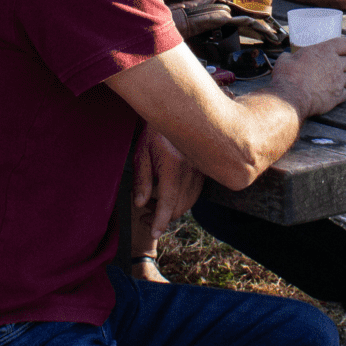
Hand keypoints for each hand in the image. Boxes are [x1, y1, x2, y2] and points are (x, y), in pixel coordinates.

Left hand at [130, 127, 203, 242]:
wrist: (178, 113)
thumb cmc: (155, 132)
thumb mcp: (142, 153)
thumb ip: (141, 180)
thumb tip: (141, 204)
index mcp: (173, 166)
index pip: (168, 202)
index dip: (160, 221)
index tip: (154, 233)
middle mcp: (191, 170)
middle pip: (179, 207)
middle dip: (163, 218)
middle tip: (145, 216)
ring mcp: (200, 170)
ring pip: (188, 203)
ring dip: (172, 210)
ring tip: (153, 207)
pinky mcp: (204, 170)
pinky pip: (195, 194)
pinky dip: (182, 201)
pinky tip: (168, 197)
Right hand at [269, 37, 345, 117]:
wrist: (290, 97)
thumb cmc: (287, 75)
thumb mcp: (285, 59)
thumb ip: (292, 56)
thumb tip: (289, 56)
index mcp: (325, 51)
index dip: (345, 47)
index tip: (342, 49)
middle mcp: (335, 64)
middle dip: (345, 65)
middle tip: (335, 67)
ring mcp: (338, 81)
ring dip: (343, 79)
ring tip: (333, 82)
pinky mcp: (337, 96)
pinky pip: (345, 93)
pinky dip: (340, 94)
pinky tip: (331, 94)